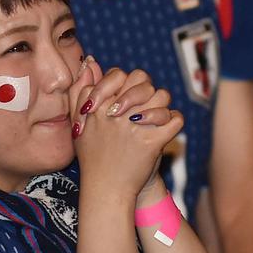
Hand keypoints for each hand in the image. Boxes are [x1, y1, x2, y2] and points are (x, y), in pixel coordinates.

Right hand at [72, 69, 183, 198]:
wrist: (106, 189)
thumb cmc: (92, 155)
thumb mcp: (78, 122)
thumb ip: (81, 91)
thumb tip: (91, 62)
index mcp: (99, 106)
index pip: (120, 74)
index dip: (125, 82)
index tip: (123, 98)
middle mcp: (116, 114)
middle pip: (143, 81)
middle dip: (146, 90)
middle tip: (142, 106)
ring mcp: (135, 128)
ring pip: (161, 97)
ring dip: (160, 105)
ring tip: (153, 118)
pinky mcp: (152, 142)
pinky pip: (174, 119)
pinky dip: (173, 122)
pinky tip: (165, 128)